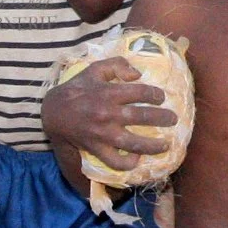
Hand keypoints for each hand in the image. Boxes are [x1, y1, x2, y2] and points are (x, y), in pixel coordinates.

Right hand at [42, 57, 176, 172]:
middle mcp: (108, 113)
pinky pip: (115, 161)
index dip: (155, 94)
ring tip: (166, 145)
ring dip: (153, 145)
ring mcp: (102, 134)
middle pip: (142, 117)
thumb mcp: (95, 69)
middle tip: (173, 119)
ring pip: (133, 143)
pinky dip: (128, 163)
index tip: (161, 97)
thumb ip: (117, 65)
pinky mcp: (96, 148)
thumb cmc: (78, 88)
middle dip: (162, 118)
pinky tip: (137, 158)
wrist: (54, 111)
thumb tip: (138, 74)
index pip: (140, 92)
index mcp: (109, 92)